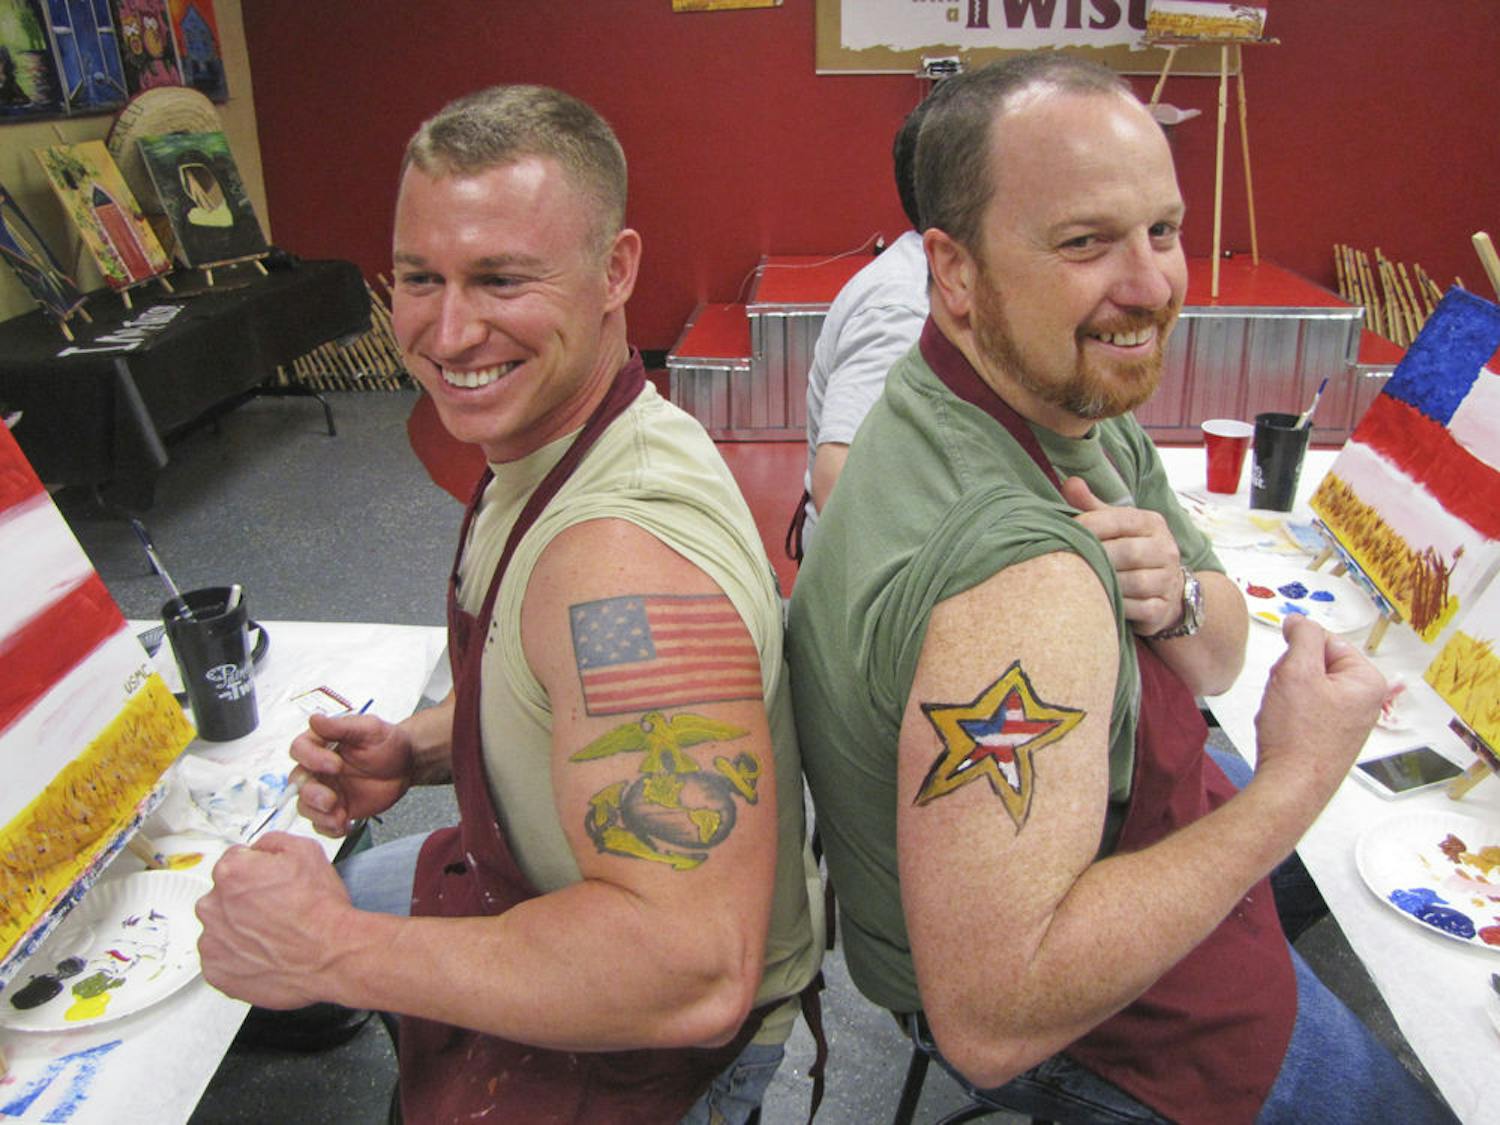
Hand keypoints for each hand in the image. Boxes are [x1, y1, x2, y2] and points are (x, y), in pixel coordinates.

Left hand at [196, 833, 352, 1008]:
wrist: (330, 956)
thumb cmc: (320, 910)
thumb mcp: (307, 851)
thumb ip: (272, 842)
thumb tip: (259, 848)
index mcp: (231, 872)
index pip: (234, 861)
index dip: (258, 870)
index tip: (271, 883)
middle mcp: (212, 906)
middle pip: (223, 895)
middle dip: (244, 900)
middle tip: (276, 910)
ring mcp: (211, 942)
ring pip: (221, 927)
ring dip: (239, 929)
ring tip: (273, 935)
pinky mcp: (216, 972)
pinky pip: (221, 958)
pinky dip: (238, 957)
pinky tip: (264, 954)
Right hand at [290, 710, 412, 836]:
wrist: (405, 764)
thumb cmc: (387, 743)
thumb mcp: (369, 728)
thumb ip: (341, 725)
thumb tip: (315, 718)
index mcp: (321, 744)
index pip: (299, 749)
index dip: (312, 759)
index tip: (335, 765)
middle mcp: (317, 768)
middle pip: (298, 783)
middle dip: (312, 794)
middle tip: (332, 799)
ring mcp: (325, 790)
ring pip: (306, 806)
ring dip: (319, 815)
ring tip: (340, 815)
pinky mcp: (335, 809)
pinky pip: (322, 824)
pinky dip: (330, 828)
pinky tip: (345, 824)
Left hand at [1062, 476, 1183, 635]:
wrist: (1167, 587)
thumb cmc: (1129, 548)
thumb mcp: (1115, 524)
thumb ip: (1092, 505)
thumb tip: (1070, 482)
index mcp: (1152, 522)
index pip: (1118, 520)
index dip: (1088, 527)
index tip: (1064, 535)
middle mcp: (1165, 548)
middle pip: (1126, 552)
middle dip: (1095, 558)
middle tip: (1067, 562)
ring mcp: (1168, 579)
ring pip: (1132, 583)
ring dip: (1104, 583)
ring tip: (1080, 583)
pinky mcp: (1162, 608)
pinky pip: (1135, 608)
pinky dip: (1115, 607)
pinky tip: (1100, 602)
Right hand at [1253, 615, 1385, 796]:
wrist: (1291, 783)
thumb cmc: (1298, 736)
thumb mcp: (1296, 671)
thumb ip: (1302, 636)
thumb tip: (1300, 621)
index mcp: (1367, 680)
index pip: (1327, 640)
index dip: (1298, 650)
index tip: (1287, 668)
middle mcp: (1364, 700)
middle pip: (1317, 663)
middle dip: (1292, 673)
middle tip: (1286, 693)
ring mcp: (1348, 720)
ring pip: (1308, 685)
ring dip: (1287, 693)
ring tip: (1284, 712)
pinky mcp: (1332, 735)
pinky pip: (1306, 707)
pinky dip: (1289, 711)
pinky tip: (1285, 726)